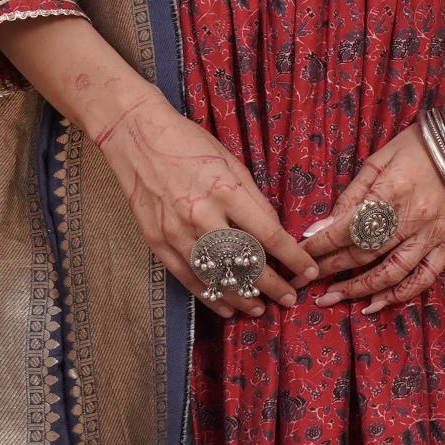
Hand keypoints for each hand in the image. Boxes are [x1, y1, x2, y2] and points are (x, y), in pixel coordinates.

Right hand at [96, 86, 315, 316]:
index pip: (268, 234)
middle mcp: (202, 215)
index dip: (292, 257)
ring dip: (242, 297)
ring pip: (216, 277)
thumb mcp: (230, 162)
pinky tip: (226, 307)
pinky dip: (209, 295)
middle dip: (272, 285)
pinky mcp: (157, 241)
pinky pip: (188, 277)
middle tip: (289, 299)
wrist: (136, 136)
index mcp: (225, 190)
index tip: (308, 271)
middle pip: (244, 262)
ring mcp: (176, 231)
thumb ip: (252, 199)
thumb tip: (272, 232)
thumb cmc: (188, 144)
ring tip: (260, 308)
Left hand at [301, 120, 444, 316]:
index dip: (319, 246)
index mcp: (390, 193)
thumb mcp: (379, 160)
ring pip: (391, 273)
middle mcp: (411, 219)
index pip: (346, 228)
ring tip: (332, 298)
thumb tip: (322, 227)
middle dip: (329, 269)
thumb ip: (351, 195)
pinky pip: (424, 278)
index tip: (298, 255)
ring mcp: (432, 235)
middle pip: (363, 253)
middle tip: (303, 281)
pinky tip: (375, 305)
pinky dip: (400, 296)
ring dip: (358, 290)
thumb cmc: (419, 146)